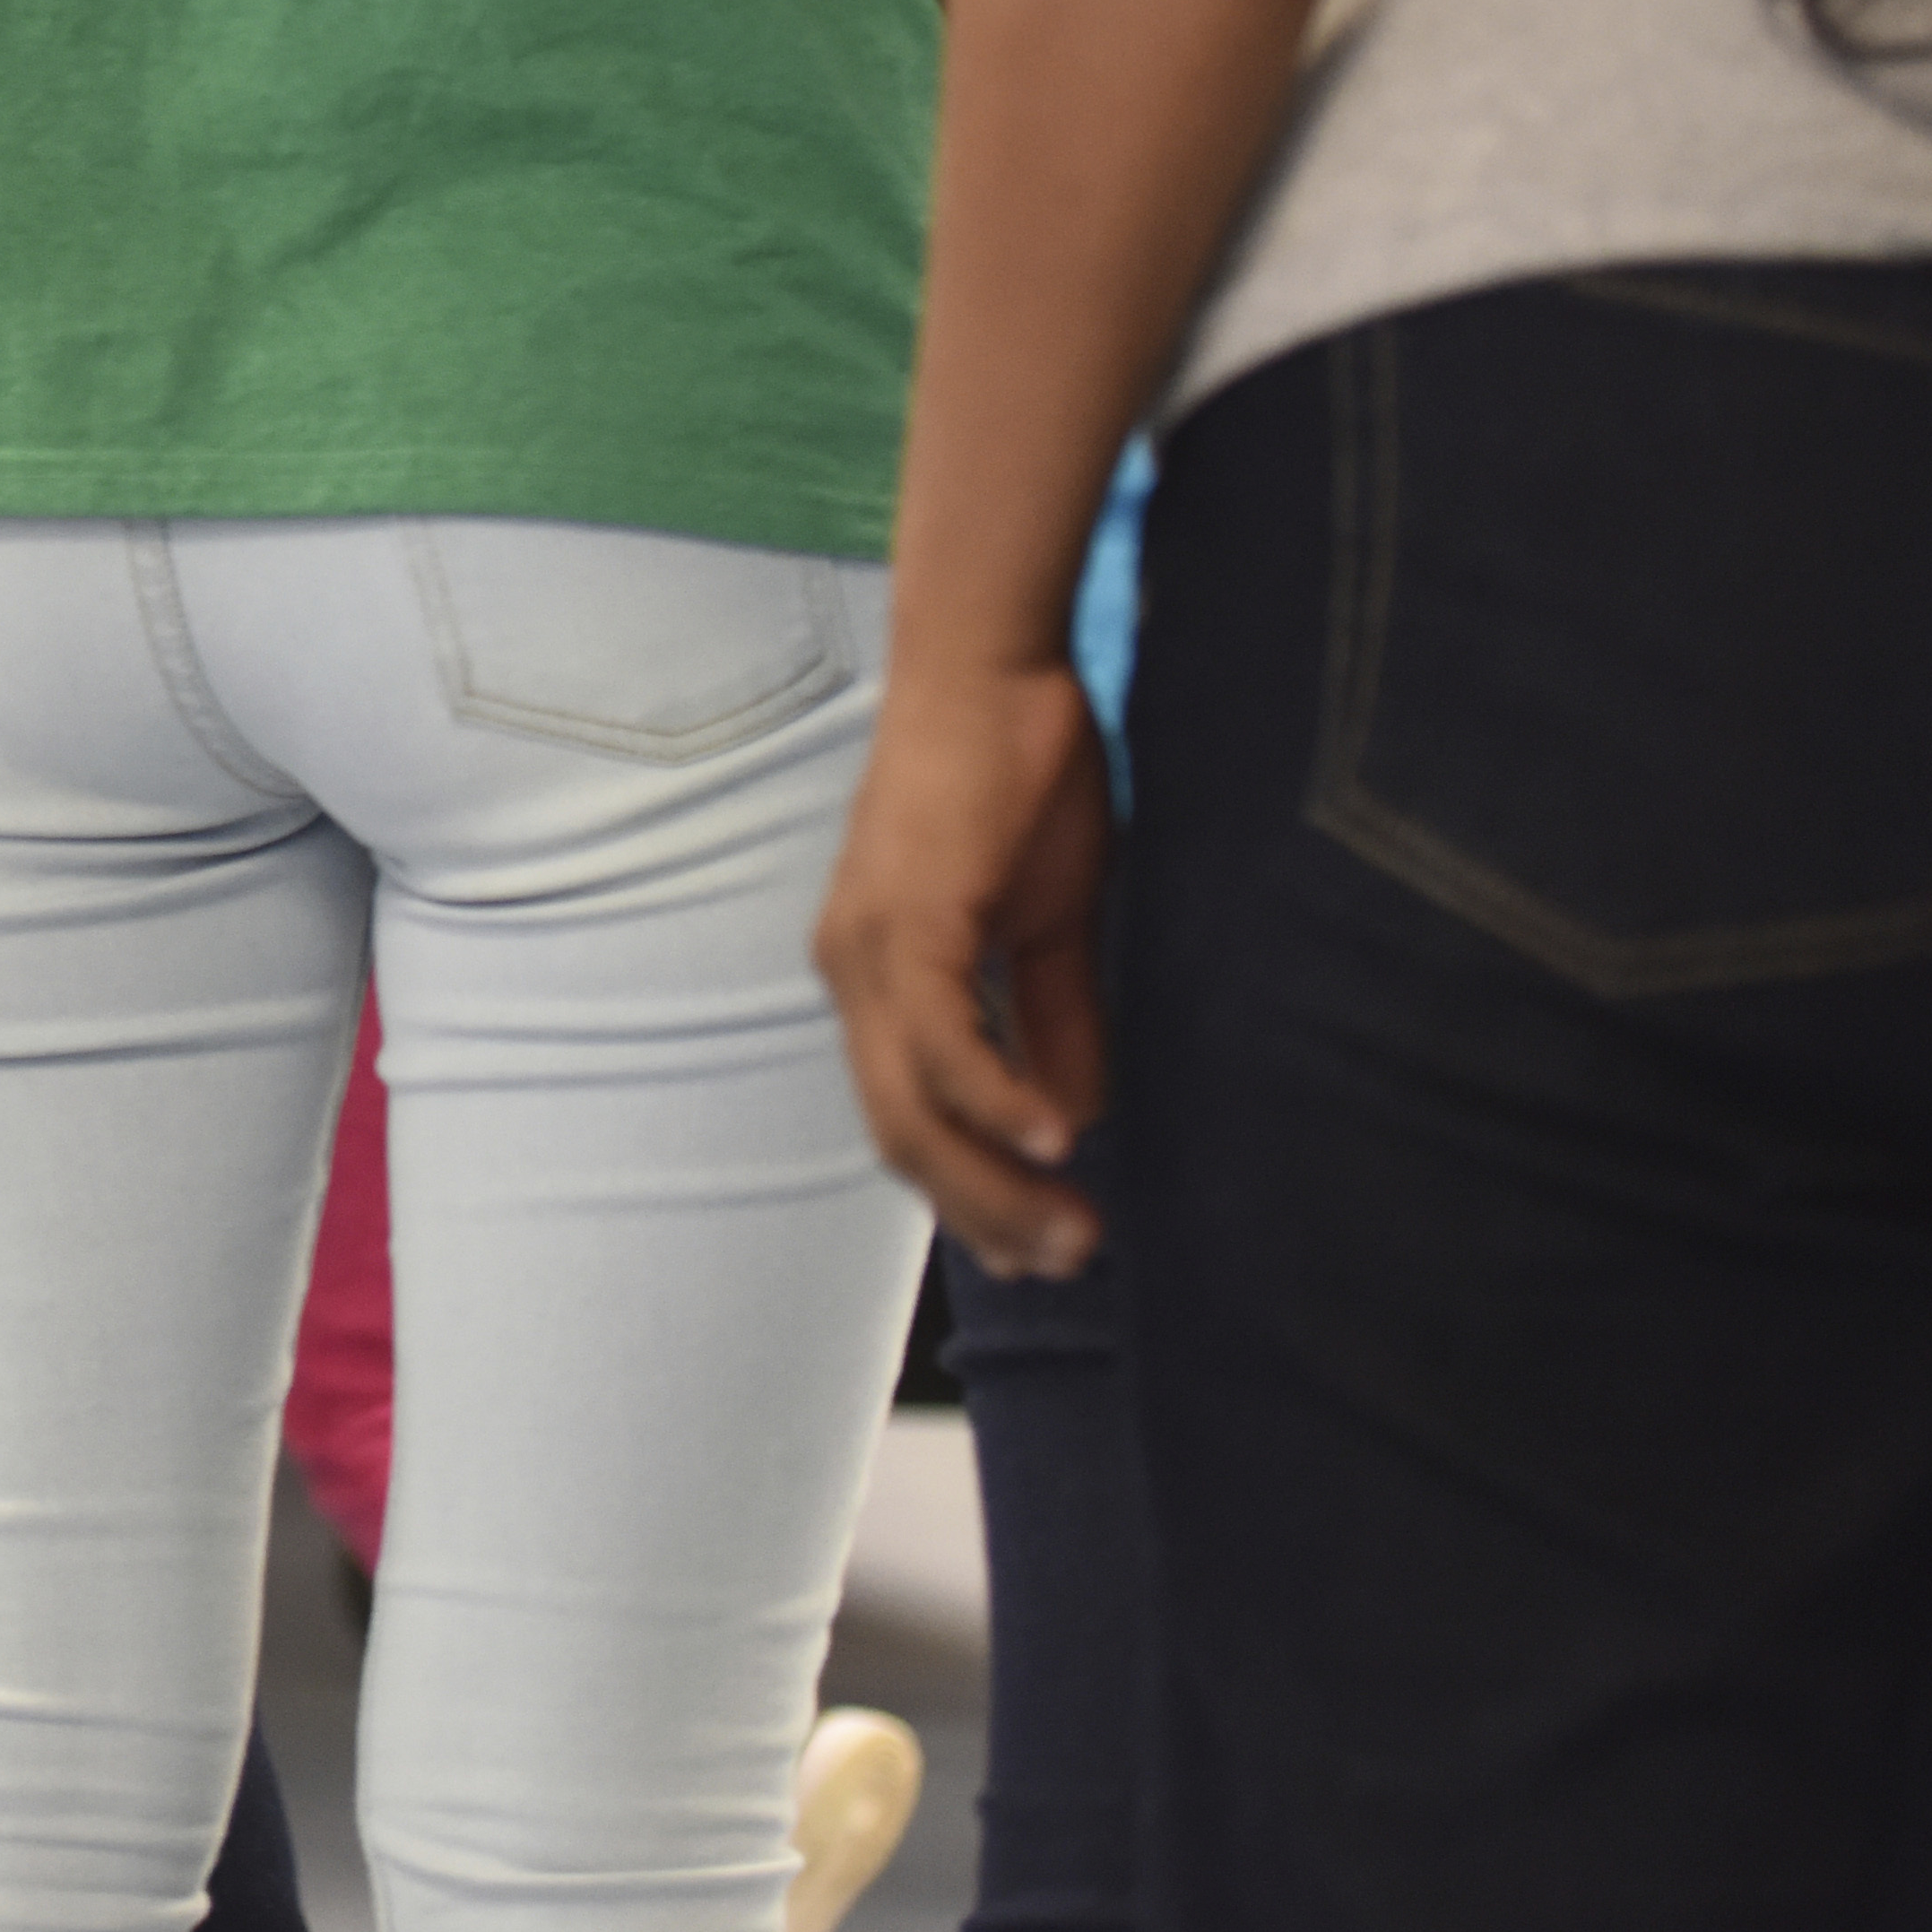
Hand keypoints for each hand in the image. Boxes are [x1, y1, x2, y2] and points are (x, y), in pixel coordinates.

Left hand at [813, 654, 1118, 1276]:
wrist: (996, 669)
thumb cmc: (1025, 781)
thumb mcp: (1050, 922)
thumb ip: (1053, 1017)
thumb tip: (1077, 1113)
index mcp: (879, 979)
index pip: (910, 1119)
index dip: (971, 1193)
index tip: (1042, 1250)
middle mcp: (854, 975)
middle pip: (902, 1137)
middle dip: (985, 1214)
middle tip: (1068, 1262)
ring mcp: (869, 950)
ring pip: (913, 1106)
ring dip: (994, 1180)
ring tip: (1071, 1229)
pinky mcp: (906, 918)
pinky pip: (943, 1038)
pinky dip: (998, 1098)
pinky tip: (1057, 1139)